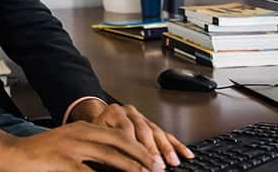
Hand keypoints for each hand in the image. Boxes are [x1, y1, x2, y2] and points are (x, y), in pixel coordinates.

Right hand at [0, 120, 157, 171]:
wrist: (11, 154)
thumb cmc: (40, 152)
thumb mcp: (68, 143)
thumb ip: (89, 148)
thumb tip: (115, 161)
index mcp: (83, 128)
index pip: (118, 134)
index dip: (137, 145)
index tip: (153, 157)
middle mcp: (79, 134)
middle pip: (118, 142)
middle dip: (140, 154)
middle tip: (157, 166)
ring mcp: (71, 148)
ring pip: (108, 156)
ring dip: (130, 166)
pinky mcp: (62, 162)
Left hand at [76, 101, 194, 169]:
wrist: (93, 125)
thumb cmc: (93, 138)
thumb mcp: (97, 143)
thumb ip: (109, 154)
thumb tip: (125, 165)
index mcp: (111, 113)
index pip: (126, 132)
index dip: (134, 150)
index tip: (141, 165)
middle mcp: (127, 111)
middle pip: (143, 131)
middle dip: (152, 151)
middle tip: (158, 165)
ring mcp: (140, 116)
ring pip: (156, 131)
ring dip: (166, 149)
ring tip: (172, 162)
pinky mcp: (150, 123)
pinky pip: (165, 133)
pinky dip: (175, 144)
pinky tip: (185, 154)